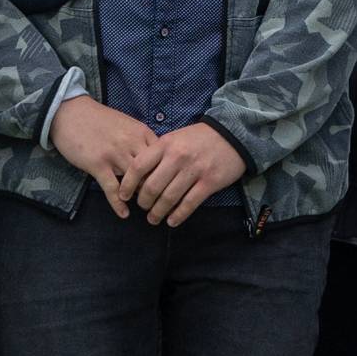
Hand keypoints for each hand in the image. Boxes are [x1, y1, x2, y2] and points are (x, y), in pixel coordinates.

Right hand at [49, 96, 156, 217]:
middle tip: (160, 203)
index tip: (169, 186)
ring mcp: (115, 154)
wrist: (71, 113)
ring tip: (145, 209)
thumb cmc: (100, 120)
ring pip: (135, 181)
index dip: (167, 173)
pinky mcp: (98, 164)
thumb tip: (155, 159)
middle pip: (153, 171)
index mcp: (142, 132)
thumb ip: (141, 140)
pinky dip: (119, 204)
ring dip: (140, 197)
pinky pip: (112, 189)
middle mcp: (131, 143)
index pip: (163, 157)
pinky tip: (124, 214)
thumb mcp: (128, 124)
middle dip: (158, 188)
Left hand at [130, 121, 248, 226]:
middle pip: (152, 187)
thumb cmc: (199, 138)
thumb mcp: (175, 138)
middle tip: (143, 208)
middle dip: (144, 202)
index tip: (124, 196)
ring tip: (154, 219)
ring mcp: (194, 170)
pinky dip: (178, 216)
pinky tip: (172, 221)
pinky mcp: (209, 182)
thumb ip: (158, 154)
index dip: (128, 184)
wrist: (232, 134)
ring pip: (169, 198)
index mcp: (166, 144)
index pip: (138, 167)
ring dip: (158, 213)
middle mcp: (178, 157)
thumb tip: (139, 177)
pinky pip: (189, 204)